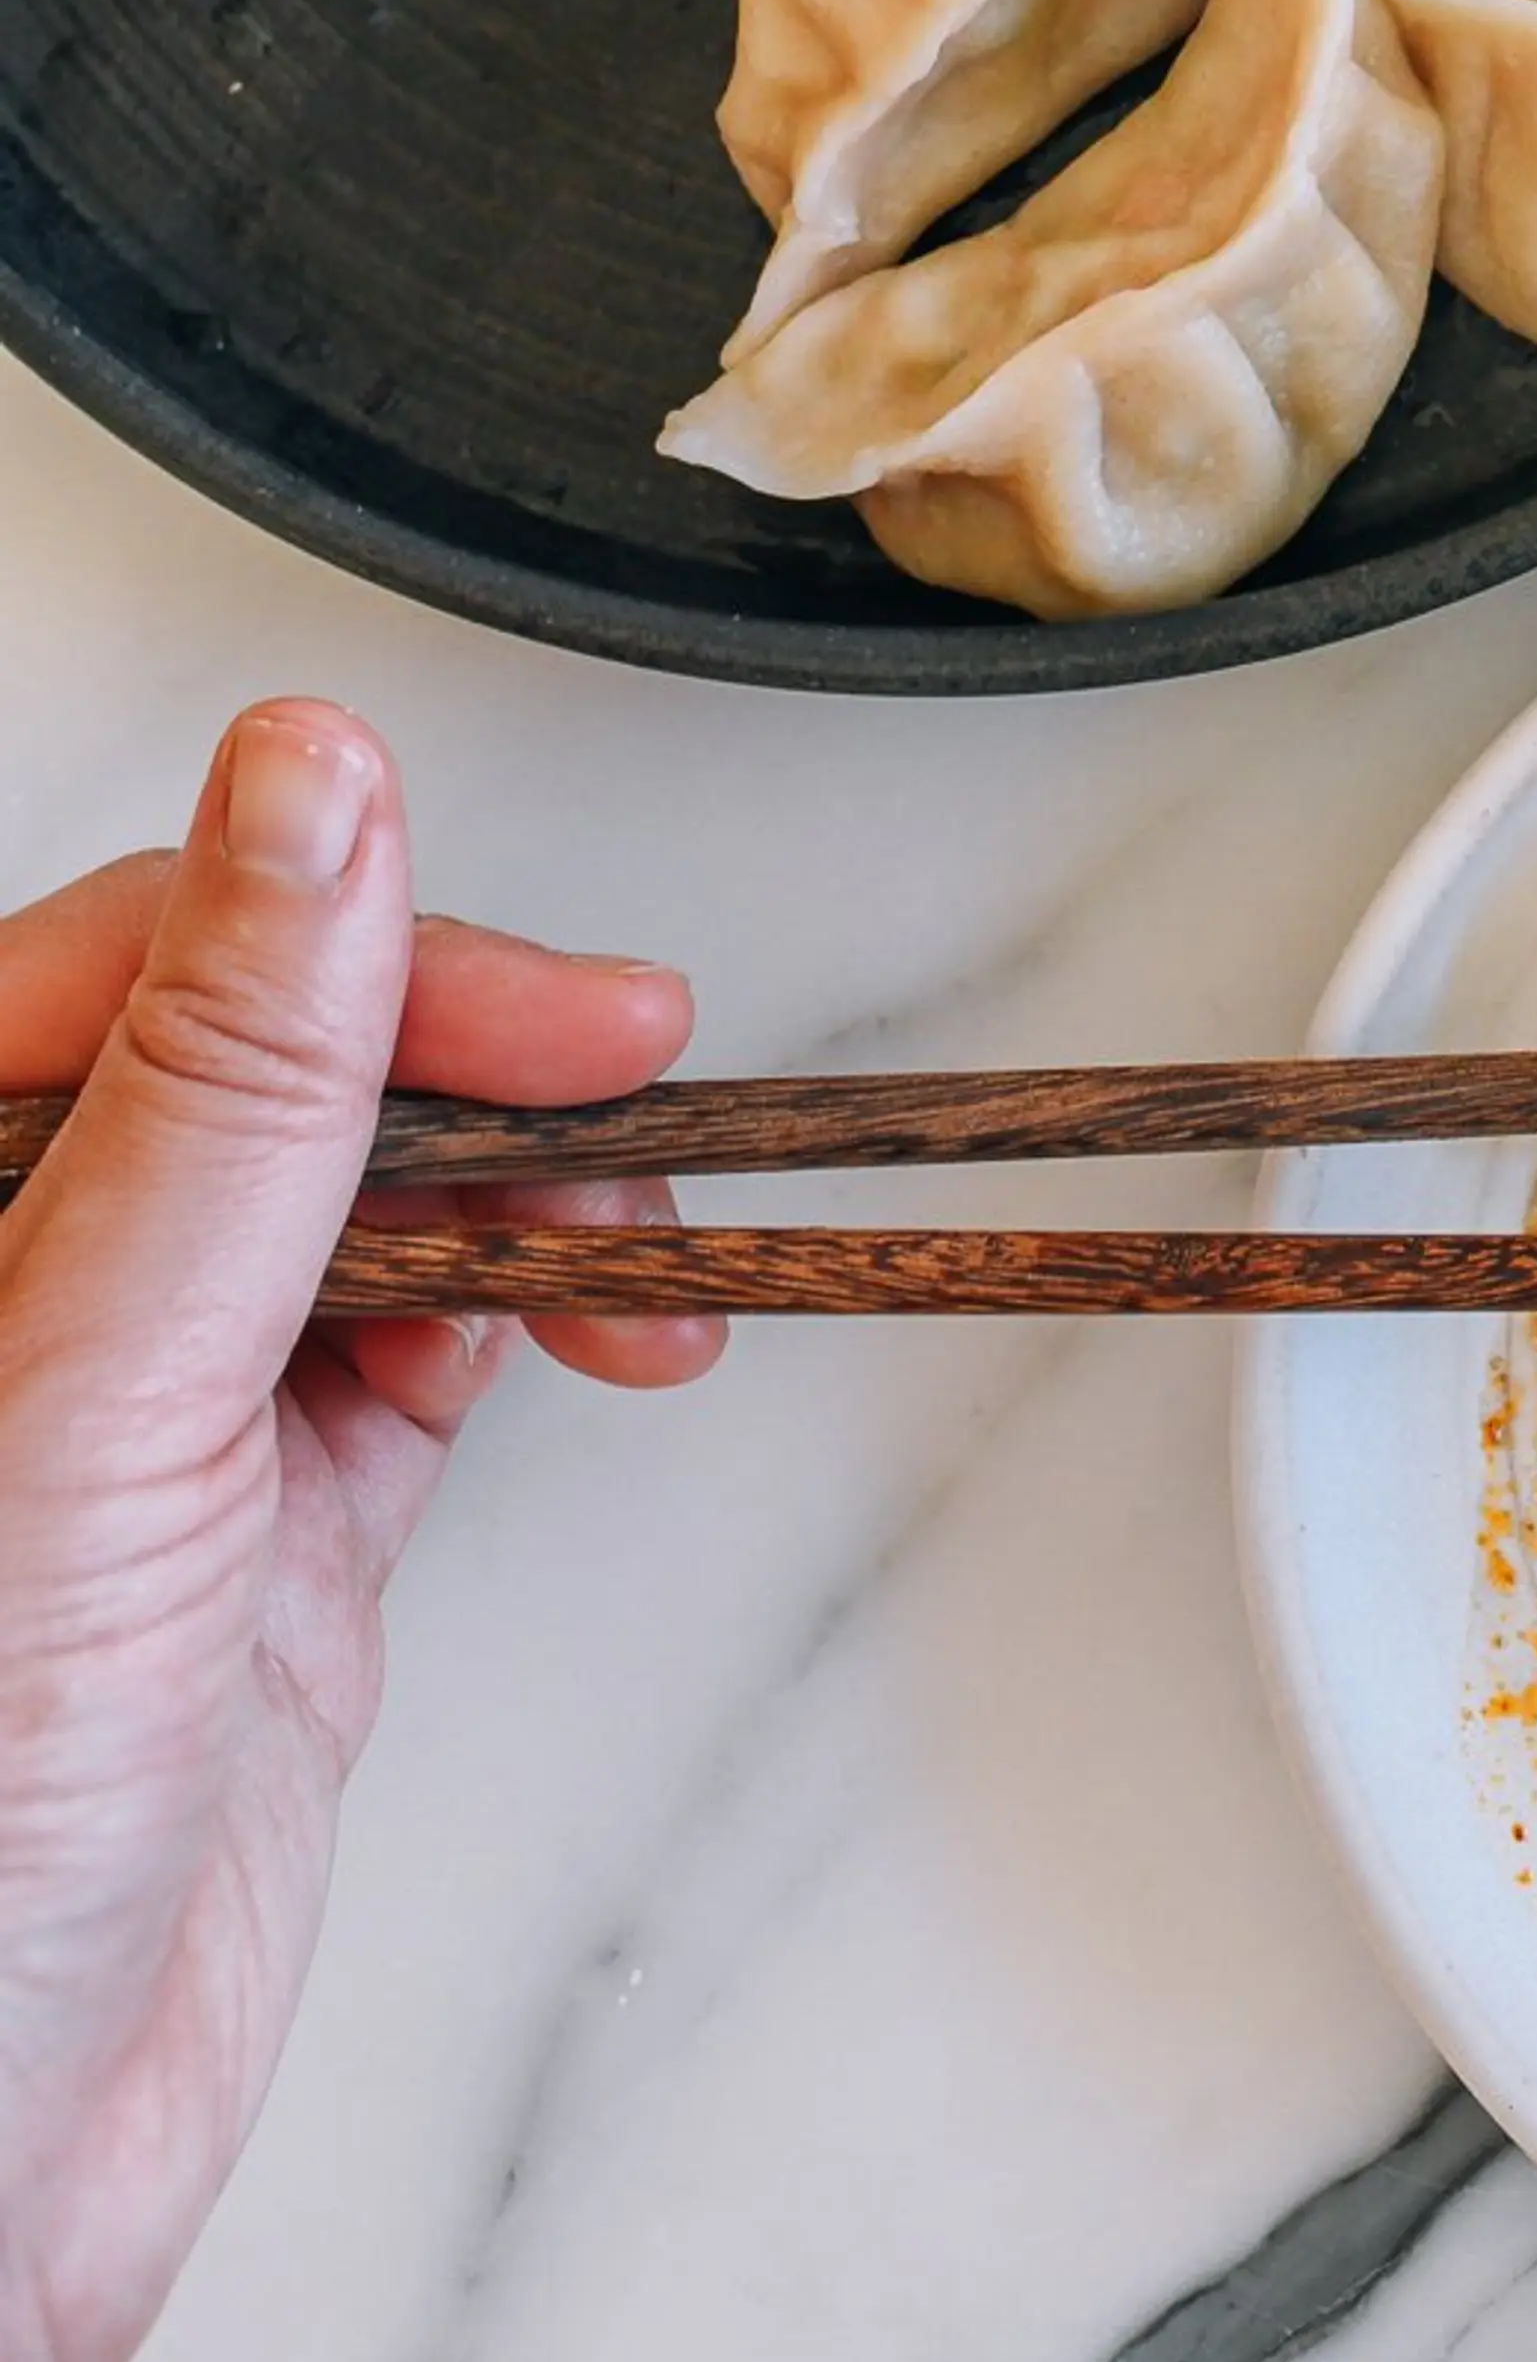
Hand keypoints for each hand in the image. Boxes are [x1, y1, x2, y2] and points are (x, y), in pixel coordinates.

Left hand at [0, 701, 717, 2361]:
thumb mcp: (88, 1398)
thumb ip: (227, 1094)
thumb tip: (309, 796)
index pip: (143, 970)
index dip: (356, 945)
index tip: (550, 992)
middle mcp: (14, 1304)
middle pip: (271, 1070)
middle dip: (471, 1062)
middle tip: (635, 1076)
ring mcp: (131, 1439)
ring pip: (363, 1212)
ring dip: (528, 1196)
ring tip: (649, 1229)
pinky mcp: (241, 1565)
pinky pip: (409, 1371)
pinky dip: (528, 1334)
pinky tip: (596, 1331)